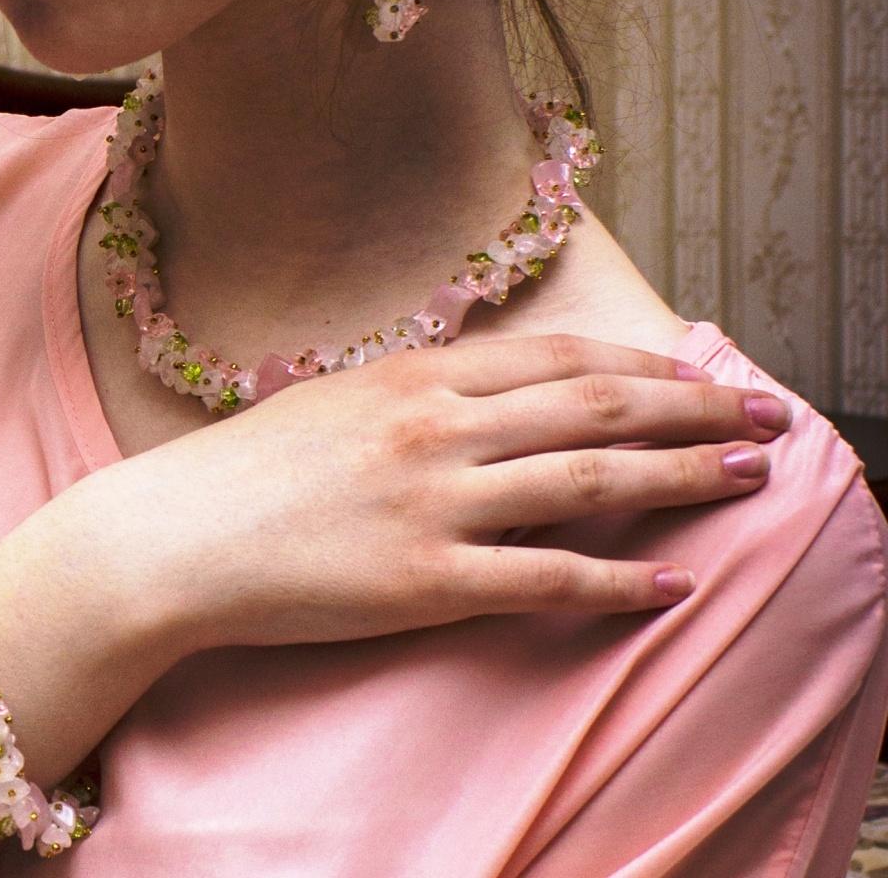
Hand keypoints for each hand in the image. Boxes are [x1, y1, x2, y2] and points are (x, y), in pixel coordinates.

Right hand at [109, 334, 790, 650]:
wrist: (180, 535)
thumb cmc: (254, 467)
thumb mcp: (344, 397)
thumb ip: (425, 391)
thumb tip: (494, 391)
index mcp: (422, 374)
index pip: (560, 360)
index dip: (643, 365)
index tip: (700, 372)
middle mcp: (442, 426)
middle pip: (596, 407)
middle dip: (691, 409)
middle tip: (763, 415)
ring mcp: (438, 502)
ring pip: (589, 479)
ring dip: (679, 476)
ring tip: (744, 475)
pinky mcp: (429, 580)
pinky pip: (545, 575)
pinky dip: (617, 580)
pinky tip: (670, 583)